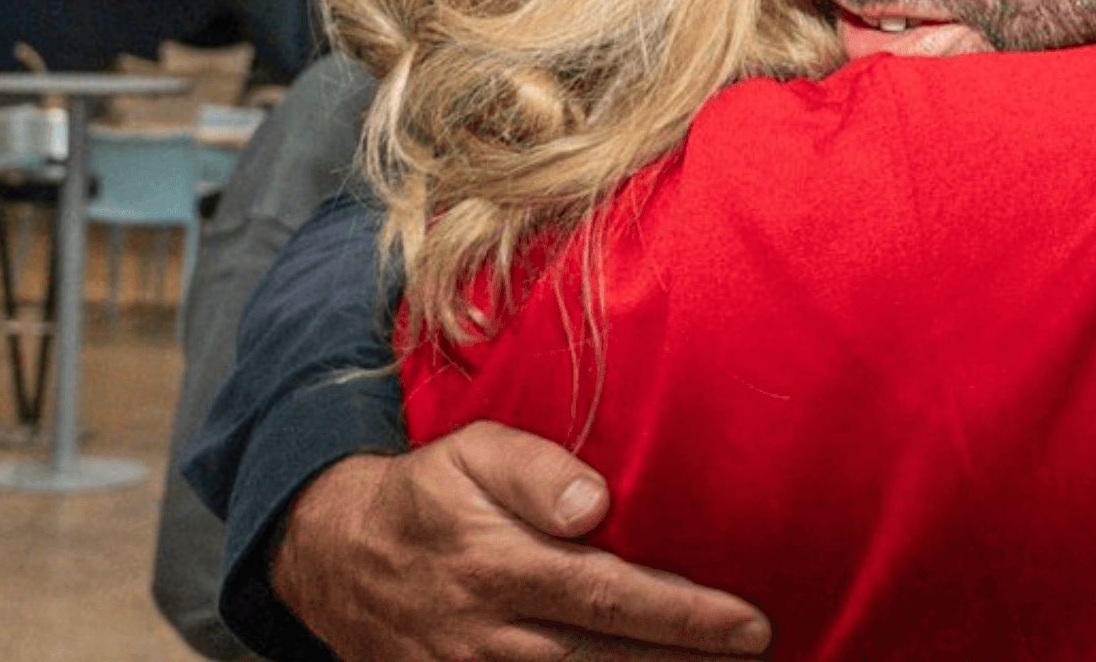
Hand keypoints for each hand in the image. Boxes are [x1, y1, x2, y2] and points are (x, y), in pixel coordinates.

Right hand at [271, 421, 771, 660]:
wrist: (333, 555)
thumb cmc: (428, 493)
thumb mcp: (474, 454)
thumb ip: (537, 473)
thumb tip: (597, 503)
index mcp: (500, 566)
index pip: (610, 597)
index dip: (685, 617)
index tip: (750, 625)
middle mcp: (491, 636)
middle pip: (608, 661)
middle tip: (762, 653)